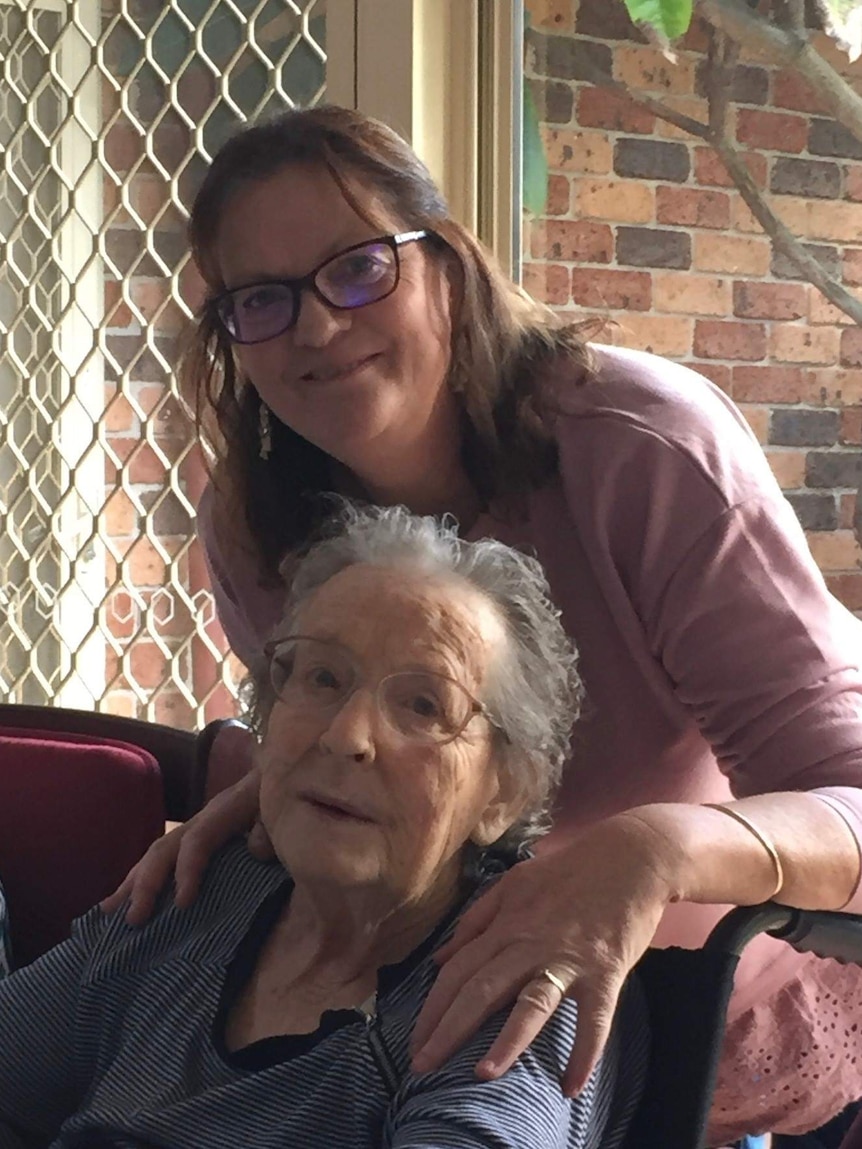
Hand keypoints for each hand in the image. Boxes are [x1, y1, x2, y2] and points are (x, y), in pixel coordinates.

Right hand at [100, 767, 268, 924]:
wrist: (284, 766)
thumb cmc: (284, 792)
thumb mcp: (282, 806)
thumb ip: (272, 827)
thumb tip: (255, 849)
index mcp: (225, 809)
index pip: (198, 840)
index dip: (187, 870)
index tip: (181, 904)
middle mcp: (203, 816)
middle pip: (166, 847)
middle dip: (147, 884)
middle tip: (134, 920)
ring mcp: (196, 824)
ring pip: (156, 852)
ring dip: (134, 882)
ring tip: (110, 912)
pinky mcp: (197, 833)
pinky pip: (163, 854)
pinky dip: (141, 876)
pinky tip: (123, 897)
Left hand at [410, 813, 680, 1094]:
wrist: (630, 857)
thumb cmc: (568, 871)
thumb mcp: (513, 884)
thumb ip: (476, 920)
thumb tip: (439, 958)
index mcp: (506, 925)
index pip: (458, 971)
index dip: (432, 1007)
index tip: (415, 1042)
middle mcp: (530, 944)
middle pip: (481, 989)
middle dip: (447, 1030)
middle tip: (422, 1067)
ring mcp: (568, 959)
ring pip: (530, 1003)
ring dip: (506, 1041)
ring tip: (481, 1075)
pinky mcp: (605, 971)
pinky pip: (594, 1018)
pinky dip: (584, 1052)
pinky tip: (571, 1087)